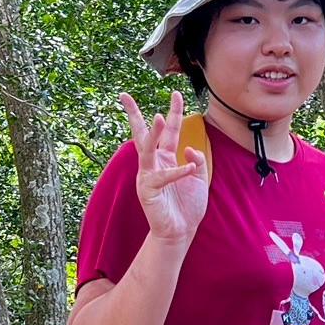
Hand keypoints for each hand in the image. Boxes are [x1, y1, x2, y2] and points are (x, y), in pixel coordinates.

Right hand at [121, 91, 207, 245]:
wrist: (181, 231)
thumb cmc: (187, 206)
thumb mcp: (199, 178)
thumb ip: (198, 161)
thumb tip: (190, 149)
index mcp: (165, 158)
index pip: (168, 131)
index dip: (173, 112)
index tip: (176, 93)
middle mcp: (153, 164)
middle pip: (142, 134)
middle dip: (134, 114)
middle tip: (124, 95)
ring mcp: (148, 176)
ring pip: (146, 150)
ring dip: (152, 134)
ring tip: (158, 118)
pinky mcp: (148, 190)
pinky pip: (162, 176)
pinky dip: (177, 172)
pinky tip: (190, 168)